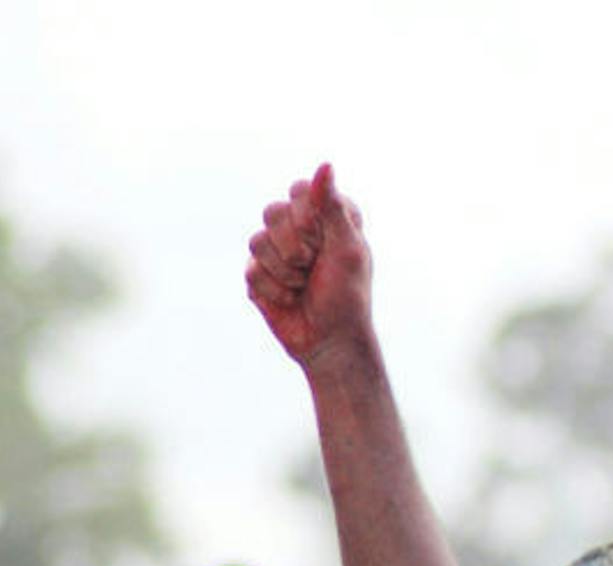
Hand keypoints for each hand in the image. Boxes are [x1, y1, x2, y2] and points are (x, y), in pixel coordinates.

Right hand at [245, 164, 373, 368]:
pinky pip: (251, 270)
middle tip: (315, 267)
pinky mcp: (258, 274)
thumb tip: (325, 164)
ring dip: (286, 272)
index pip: (301, 191)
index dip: (309, 218)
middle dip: (296, 247)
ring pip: (257, 240)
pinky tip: (291, 299)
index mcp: (327, 217)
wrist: (331, 341)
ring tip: (304, 285)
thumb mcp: (347, 249)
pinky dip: (275, 290)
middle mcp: (300, 229)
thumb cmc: (348, 296)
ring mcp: (276, 251)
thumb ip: (332, 207)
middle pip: (273, 212)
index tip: (326, 242)